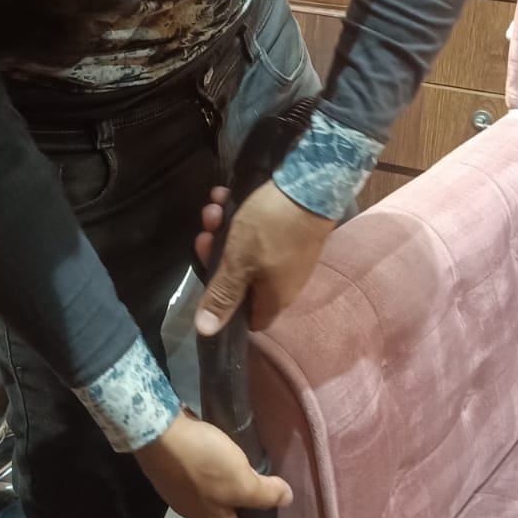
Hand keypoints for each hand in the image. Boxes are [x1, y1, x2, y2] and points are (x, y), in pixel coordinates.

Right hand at [136, 411, 292, 517]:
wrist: (156, 435)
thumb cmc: (202, 464)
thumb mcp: (241, 480)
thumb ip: (264, 494)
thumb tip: (285, 499)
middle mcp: (196, 513)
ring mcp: (180, 494)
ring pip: (208, 509)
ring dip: (224, 510)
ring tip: (237, 505)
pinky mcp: (173, 474)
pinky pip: (198, 489)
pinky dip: (211, 488)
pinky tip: (214, 476)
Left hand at [195, 181, 335, 336]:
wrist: (312, 186)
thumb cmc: (272, 229)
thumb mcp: (238, 263)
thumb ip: (222, 295)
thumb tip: (206, 331)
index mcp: (274, 298)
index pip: (247, 318)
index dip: (225, 303)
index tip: (208, 278)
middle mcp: (284, 283)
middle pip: (241, 278)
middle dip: (218, 252)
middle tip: (206, 231)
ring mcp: (289, 258)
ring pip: (247, 250)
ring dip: (225, 229)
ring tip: (214, 206)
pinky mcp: (291, 235)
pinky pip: (260, 233)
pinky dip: (242, 218)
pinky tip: (226, 196)